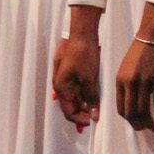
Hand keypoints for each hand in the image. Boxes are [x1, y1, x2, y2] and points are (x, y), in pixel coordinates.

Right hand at [52, 8, 101, 129]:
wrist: (81, 32)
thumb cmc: (83, 55)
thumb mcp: (89, 79)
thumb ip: (91, 98)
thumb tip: (94, 116)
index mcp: (61, 88)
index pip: (68, 112)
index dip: (80, 119)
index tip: (92, 122)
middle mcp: (59, 84)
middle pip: (69, 105)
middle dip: (80, 113)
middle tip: (93, 119)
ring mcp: (63, 76)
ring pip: (72, 96)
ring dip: (82, 104)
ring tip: (93, 110)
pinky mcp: (69, 69)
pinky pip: (74, 86)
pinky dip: (82, 94)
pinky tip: (90, 96)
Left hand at [115, 3, 153, 130]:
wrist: (153, 35)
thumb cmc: (140, 50)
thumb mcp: (126, 68)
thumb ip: (126, 84)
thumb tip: (131, 103)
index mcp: (120, 81)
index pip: (121, 108)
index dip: (128, 119)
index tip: (136, 123)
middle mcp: (130, 83)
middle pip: (132, 112)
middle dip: (138, 124)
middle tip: (146, 129)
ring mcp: (144, 82)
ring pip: (145, 110)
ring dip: (150, 122)